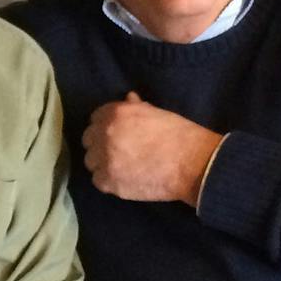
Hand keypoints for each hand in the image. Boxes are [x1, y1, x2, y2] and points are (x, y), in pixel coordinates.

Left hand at [81, 93, 221, 204]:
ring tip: (120, 166)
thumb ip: (135, 107)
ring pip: (91, 161)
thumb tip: (128, 99)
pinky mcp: (109, 182)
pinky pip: (98, 180)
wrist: (191, 164)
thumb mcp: (156, 113)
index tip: (115, 133)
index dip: (105, 126)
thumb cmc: (178, 134)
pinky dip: (108, 180)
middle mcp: (105, 134)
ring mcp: (105, 159)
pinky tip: (123, 179)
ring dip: (102, 163)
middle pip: (88, 140)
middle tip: (116, 151)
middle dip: (100, 144)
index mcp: (116, 113)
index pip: (95, 118)